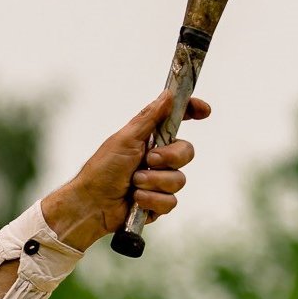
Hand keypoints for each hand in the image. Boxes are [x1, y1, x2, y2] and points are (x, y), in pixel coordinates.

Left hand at [39, 90, 209, 250]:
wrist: (92, 204)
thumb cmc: (102, 168)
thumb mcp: (125, 139)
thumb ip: (149, 118)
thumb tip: (168, 94)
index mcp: (149, 138)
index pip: (177, 121)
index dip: (192, 112)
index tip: (204, 111)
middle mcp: (157, 158)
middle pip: (187, 152)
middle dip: (170, 157)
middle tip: (149, 160)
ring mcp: (159, 181)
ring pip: (179, 180)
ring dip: (154, 182)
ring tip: (133, 183)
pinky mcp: (158, 203)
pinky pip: (171, 201)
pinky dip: (151, 201)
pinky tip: (135, 200)